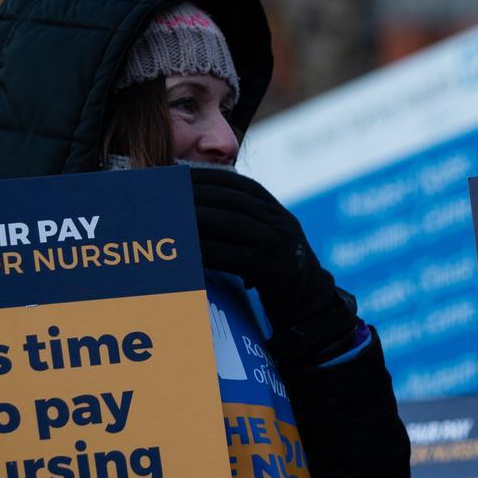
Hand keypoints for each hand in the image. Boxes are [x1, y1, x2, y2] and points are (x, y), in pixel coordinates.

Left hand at [190, 167, 355, 362]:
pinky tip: (190, 251)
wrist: (308, 303)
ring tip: (173, 217)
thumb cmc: (275, 270)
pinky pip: (236, 256)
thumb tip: (196, 207)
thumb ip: (242, 222)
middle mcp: (282, 223)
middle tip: (170, 195)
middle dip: (200, 195)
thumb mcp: (266, 239)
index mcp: (277, 211)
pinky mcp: (275, 270)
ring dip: (200, 219)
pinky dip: (210, 251)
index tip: (182, 175)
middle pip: (235, 202)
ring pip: (234, 225)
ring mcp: (281, 246)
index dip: (210, 178)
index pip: (241, 184)